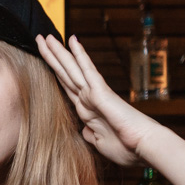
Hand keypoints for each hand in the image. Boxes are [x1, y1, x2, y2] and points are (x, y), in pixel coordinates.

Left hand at [35, 34, 166, 166]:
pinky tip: (72, 40)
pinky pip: (88, 69)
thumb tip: (86, 130)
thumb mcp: (101, 143)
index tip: (46, 60)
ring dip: (59, 52)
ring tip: (46, 36)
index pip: (66, 87)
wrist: (144, 148)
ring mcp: (95, 93)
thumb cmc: (127, 148)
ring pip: (72, 68)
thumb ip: (91, 134)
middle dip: (52, 57)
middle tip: (39, 38)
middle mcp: (89, 99)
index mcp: (87, 111)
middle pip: (65, 73)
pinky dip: (80, 55)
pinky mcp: (101, 92)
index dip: (55, 73)